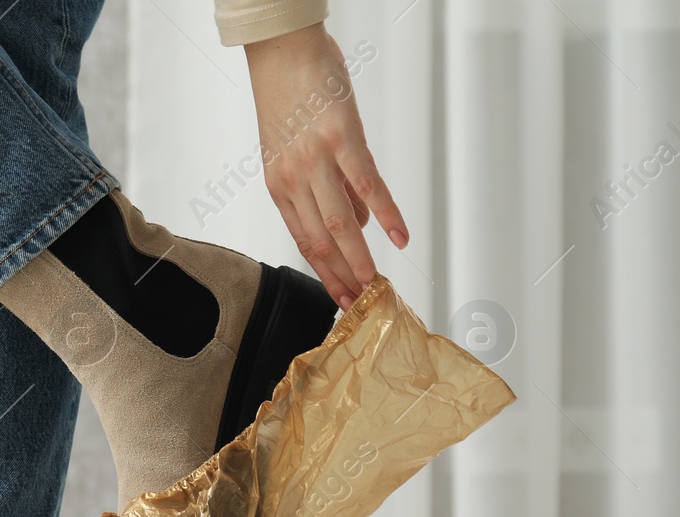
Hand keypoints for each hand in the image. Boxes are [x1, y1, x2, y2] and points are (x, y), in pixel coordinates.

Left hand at [244, 24, 406, 308]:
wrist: (282, 50)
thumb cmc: (291, 96)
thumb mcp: (296, 151)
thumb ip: (325, 189)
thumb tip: (356, 223)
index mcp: (280, 185)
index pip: (303, 241)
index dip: (322, 273)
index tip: (339, 298)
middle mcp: (293, 178)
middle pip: (319, 240)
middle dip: (340, 276)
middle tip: (358, 304)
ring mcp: (316, 159)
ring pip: (340, 221)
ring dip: (359, 256)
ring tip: (374, 282)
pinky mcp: (340, 138)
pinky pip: (366, 184)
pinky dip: (386, 213)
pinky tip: (399, 235)